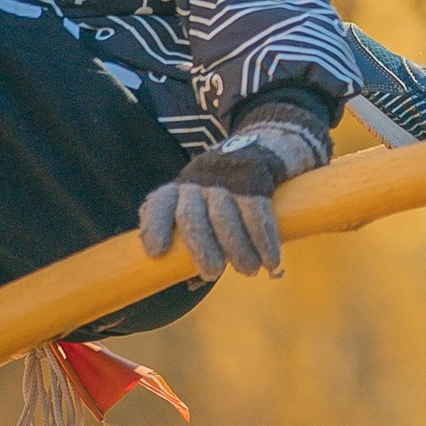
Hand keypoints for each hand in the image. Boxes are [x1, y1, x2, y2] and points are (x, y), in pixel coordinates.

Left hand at [137, 98, 330, 278]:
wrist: (266, 144)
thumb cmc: (226, 191)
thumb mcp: (203, 202)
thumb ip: (196, 236)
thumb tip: (191, 281)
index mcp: (179, 189)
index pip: (159, 205)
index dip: (154, 227)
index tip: (157, 253)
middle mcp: (198, 181)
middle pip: (192, 215)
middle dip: (201, 247)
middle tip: (212, 273)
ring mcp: (226, 177)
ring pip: (225, 216)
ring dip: (237, 248)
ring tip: (248, 270)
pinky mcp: (255, 175)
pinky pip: (257, 209)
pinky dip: (265, 238)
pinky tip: (271, 259)